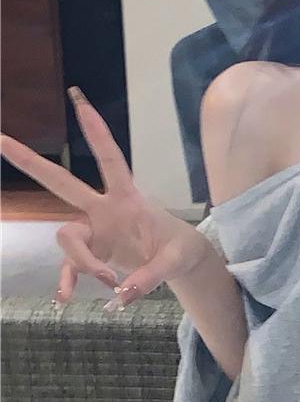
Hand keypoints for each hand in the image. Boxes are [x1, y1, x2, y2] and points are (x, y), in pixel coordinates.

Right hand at [0, 93, 206, 308]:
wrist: (178, 263)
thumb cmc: (179, 249)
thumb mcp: (176, 260)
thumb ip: (150, 276)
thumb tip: (122, 294)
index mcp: (127, 198)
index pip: (109, 160)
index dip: (96, 132)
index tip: (80, 102)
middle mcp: (102, 209)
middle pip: (61, 182)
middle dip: (31, 161)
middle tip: (0, 139)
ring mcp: (93, 231)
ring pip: (66, 238)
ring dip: (82, 262)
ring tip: (108, 283)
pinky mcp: (91, 254)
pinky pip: (68, 267)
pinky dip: (67, 282)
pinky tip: (64, 299)